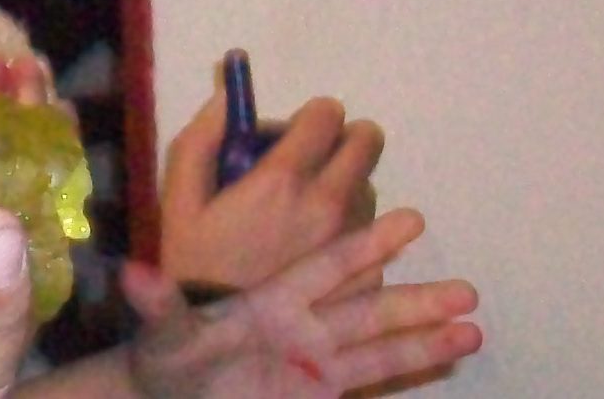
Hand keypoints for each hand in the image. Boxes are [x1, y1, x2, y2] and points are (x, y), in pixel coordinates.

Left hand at [117, 209, 478, 398]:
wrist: (170, 390)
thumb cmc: (169, 355)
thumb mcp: (162, 331)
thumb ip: (156, 303)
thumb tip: (130, 272)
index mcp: (273, 298)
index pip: (326, 267)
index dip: (365, 246)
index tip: (408, 222)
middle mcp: (304, 322)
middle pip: (366, 306)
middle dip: (414, 298)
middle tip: (467, 288)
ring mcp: (316, 358)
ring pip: (379, 341)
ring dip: (424, 335)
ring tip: (473, 327)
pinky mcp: (320, 389)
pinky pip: (371, 374)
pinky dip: (412, 364)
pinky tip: (453, 352)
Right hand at [161, 86, 381, 293]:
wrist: (217, 341)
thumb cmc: (194, 263)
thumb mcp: (180, 197)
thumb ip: (203, 137)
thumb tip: (228, 93)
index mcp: (283, 178)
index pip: (328, 114)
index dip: (314, 115)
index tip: (300, 129)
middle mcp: (329, 203)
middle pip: (367, 142)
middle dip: (346, 138)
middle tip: (321, 156)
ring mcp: (353, 240)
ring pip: (371, 186)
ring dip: (349, 185)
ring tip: (315, 209)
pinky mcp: (365, 272)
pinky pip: (372, 231)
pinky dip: (352, 227)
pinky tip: (321, 245)